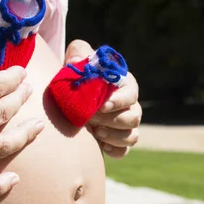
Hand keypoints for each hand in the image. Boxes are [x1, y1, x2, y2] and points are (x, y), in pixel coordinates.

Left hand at [64, 40, 141, 158]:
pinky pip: (123, 151)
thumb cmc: (77, 77)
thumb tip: (76, 61)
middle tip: (91, 118)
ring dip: (114, 135)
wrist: (68, 102)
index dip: (120, 101)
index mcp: (124, 85)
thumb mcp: (76, 61)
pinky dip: (113, 149)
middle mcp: (130, 106)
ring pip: (132, 136)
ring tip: (95, 132)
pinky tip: (99, 144)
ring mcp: (126, 126)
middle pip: (134, 117)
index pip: (132, 93)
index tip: (102, 105)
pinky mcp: (118, 143)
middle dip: (112, 120)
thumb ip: (78, 52)